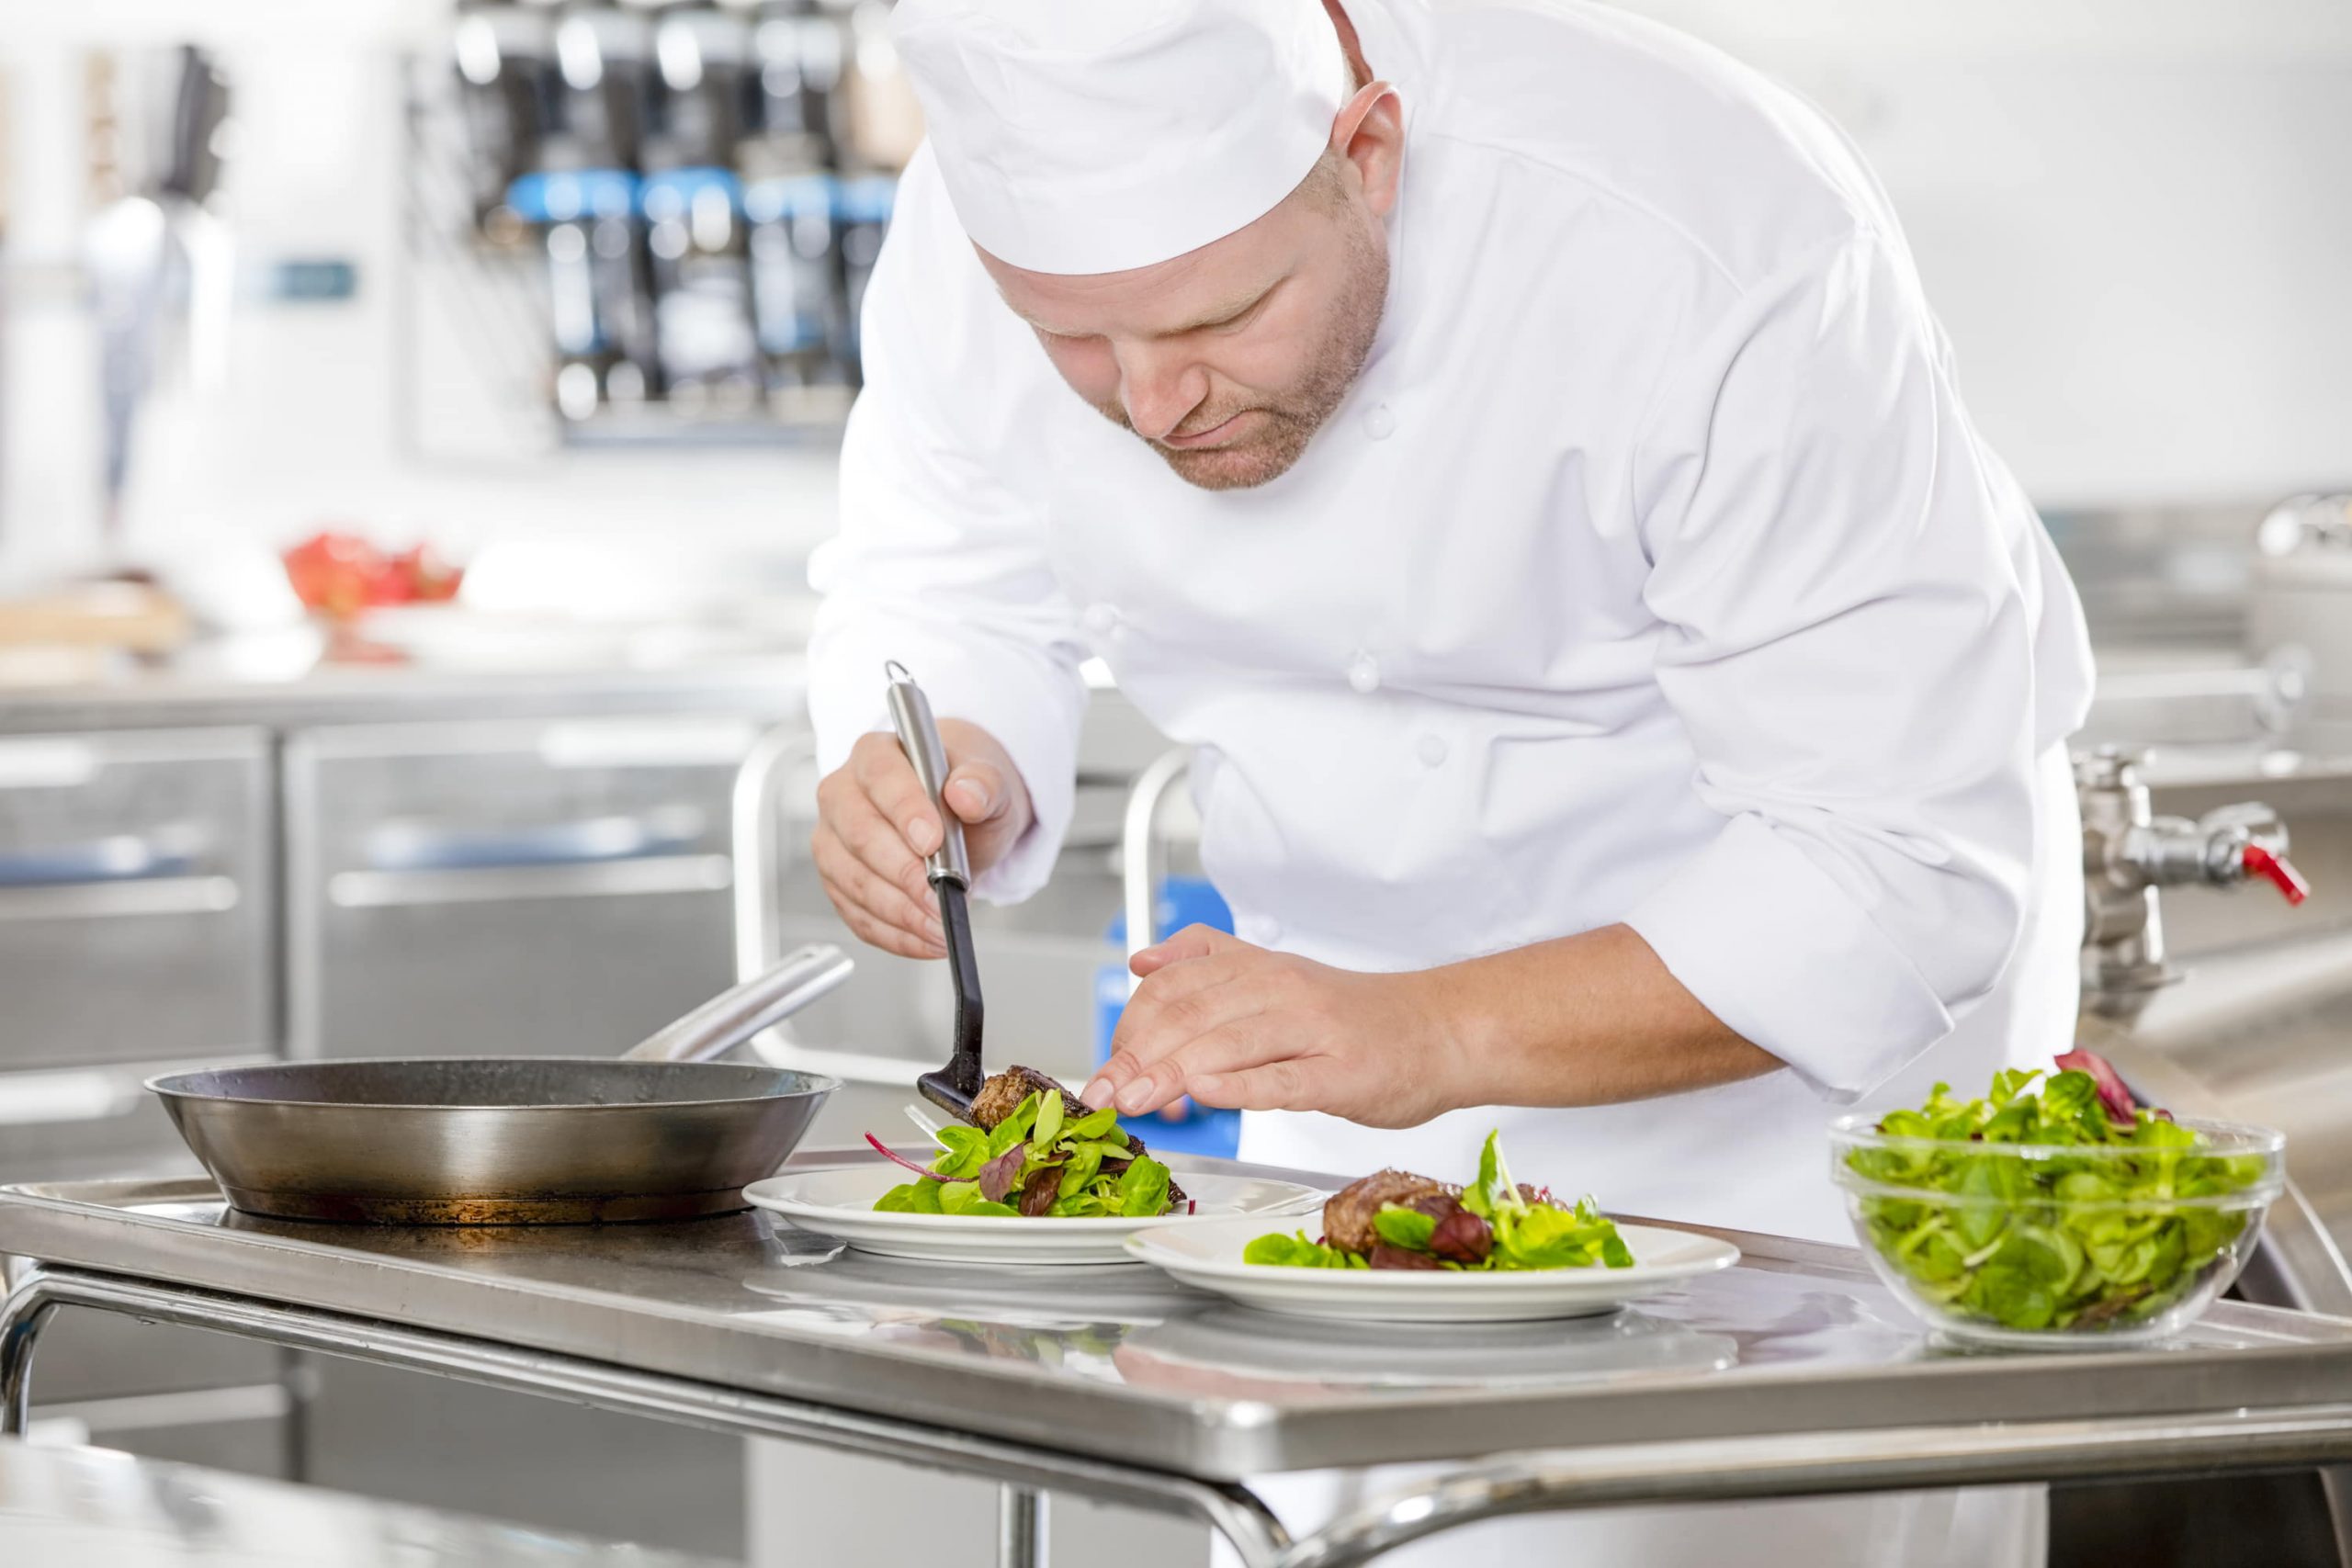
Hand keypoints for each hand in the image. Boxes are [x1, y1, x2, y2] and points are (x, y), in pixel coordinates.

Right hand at [811, 721, 1031, 959]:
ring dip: (899, 911)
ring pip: (853, 880)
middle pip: (859, 834)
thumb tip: (966, 794)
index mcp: (876, 754)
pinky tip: (925, 938)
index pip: (880, 776)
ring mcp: (834, 841)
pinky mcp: (838, 882)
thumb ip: (983, 784)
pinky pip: (857, 915)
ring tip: (939, 925)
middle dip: (903, 873)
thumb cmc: (967, 794)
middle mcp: (843, 794)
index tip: (933, 841)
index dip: (904, 810)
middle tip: (940, 896)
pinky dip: (894, 934)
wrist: (963, 819)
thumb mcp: (991, 783)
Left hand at [1080, 925, 1466, 1128]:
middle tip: (1103, 1094)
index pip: (1174, 988)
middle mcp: (1280, 990)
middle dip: (1136, 1058)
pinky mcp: (1341, 1073)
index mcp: (1258, 968)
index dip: (1130, 1027)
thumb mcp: (1277, 975)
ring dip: (1170, 1074)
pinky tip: (1205, 1093)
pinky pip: (1282, 1078)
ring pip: (1227, 1043)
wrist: (1441, 1031)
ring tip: (1135, 1100)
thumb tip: (1141, 961)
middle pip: (1190, 1017)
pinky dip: (1239, 1085)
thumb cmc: (1355, 1019)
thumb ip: (1210, 964)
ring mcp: (1312, 1030)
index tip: (1106, 1068)